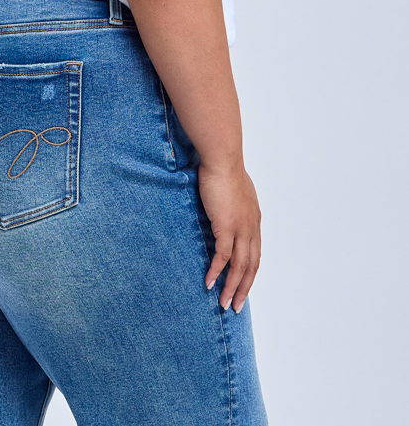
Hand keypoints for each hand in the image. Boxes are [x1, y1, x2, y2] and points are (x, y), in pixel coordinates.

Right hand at [197, 158, 261, 312]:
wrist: (222, 159)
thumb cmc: (224, 168)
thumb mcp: (233, 190)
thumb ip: (232, 203)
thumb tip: (223, 206)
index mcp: (254, 220)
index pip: (255, 253)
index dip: (249, 272)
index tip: (242, 285)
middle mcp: (252, 228)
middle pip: (251, 266)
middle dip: (244, 288)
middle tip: (235, 305)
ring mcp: (241, 229)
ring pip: (240, 267)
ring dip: (232, 287)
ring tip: (224, 304)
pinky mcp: (226, 227)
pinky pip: (222, 257)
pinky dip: (216, 272)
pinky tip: (209, 283)